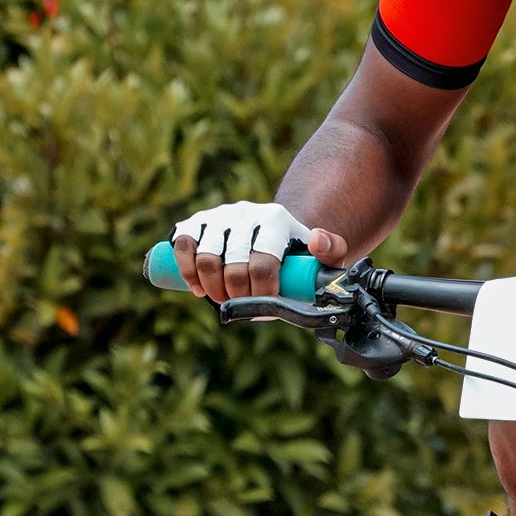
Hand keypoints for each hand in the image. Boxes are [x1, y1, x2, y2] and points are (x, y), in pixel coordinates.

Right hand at [171, 200, 350, 302]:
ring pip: (206, 257)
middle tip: (242, 304)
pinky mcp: (195, 221)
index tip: (264, 304)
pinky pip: (183, 245)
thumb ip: (332, 252)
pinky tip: (198, 288)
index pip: (264, 261)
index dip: (262, 291)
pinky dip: (187, 271)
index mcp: (275, 219)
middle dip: (237, 294)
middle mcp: (244, 212)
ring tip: (222, 298)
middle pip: (234, 264)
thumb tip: (317, 241)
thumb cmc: (294, 254)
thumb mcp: (321, 255)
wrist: (268, 234)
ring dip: (212, 288)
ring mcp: (218, 215)